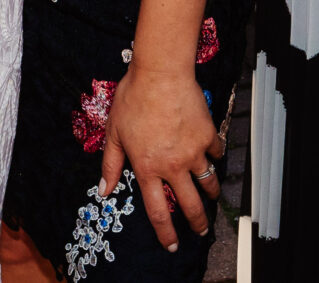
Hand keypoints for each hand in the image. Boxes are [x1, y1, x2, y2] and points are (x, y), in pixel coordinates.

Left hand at [101, 60, 223, 253]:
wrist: (160, 73)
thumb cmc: (133, 98)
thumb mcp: (113, 132)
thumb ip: (110, 164)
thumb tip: (103, 190)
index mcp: (148, 168)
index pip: (158, 211)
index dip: (166, 232)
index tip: (172, 245)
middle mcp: (173, 166)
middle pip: (190, 205)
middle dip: (197, 223)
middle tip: (201, 231)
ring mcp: (194, 152)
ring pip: (208, 182)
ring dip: (210, 193)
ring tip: (210, 197)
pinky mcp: (208, 135)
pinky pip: (216, 152)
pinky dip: (214, 156)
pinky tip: (211, 154)